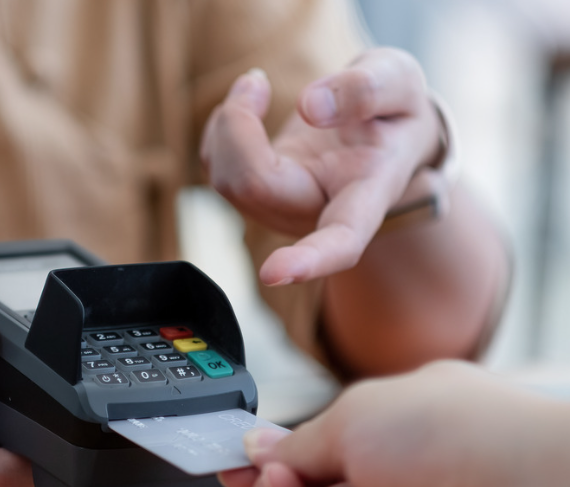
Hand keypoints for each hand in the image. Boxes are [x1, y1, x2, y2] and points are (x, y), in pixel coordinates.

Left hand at [201, 48, 442, 284]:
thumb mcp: (402, 84)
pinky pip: (216, 167)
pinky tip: (246, 106)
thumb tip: (310, 107)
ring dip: (227, 125)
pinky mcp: (256, 195)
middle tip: (256, 82)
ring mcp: (282, 210)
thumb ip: (367, 90)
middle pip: (255, 188)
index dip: (308, 260)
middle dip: (237, 129)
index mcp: (365, 197)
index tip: (273, 274)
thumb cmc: (397, 113)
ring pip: (227, 180)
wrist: (387, 135)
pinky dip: (219, 130)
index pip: (340, 241)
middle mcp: (317, 214)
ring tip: (256, 87)